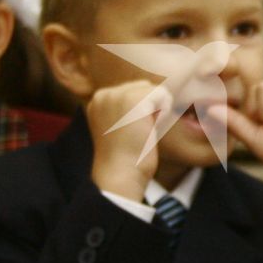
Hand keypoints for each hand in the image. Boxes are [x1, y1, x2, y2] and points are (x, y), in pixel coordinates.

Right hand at [87, 80, 172, 201]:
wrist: (120, 175)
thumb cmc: (125, 158)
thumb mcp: (121, 127)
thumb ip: (129, 109)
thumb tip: (156, 94)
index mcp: (98, 100)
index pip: (133, 91)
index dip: (142, 112)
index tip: (130, 132)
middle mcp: (104, 93)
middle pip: (144, 87)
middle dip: (150, 108)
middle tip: (137, 132)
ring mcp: (117, 94)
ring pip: (155, 90)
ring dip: (157, 111)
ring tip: (142, 130)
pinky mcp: (134, 99)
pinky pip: (163, 95)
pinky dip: (164, 113)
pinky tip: (150, 129)